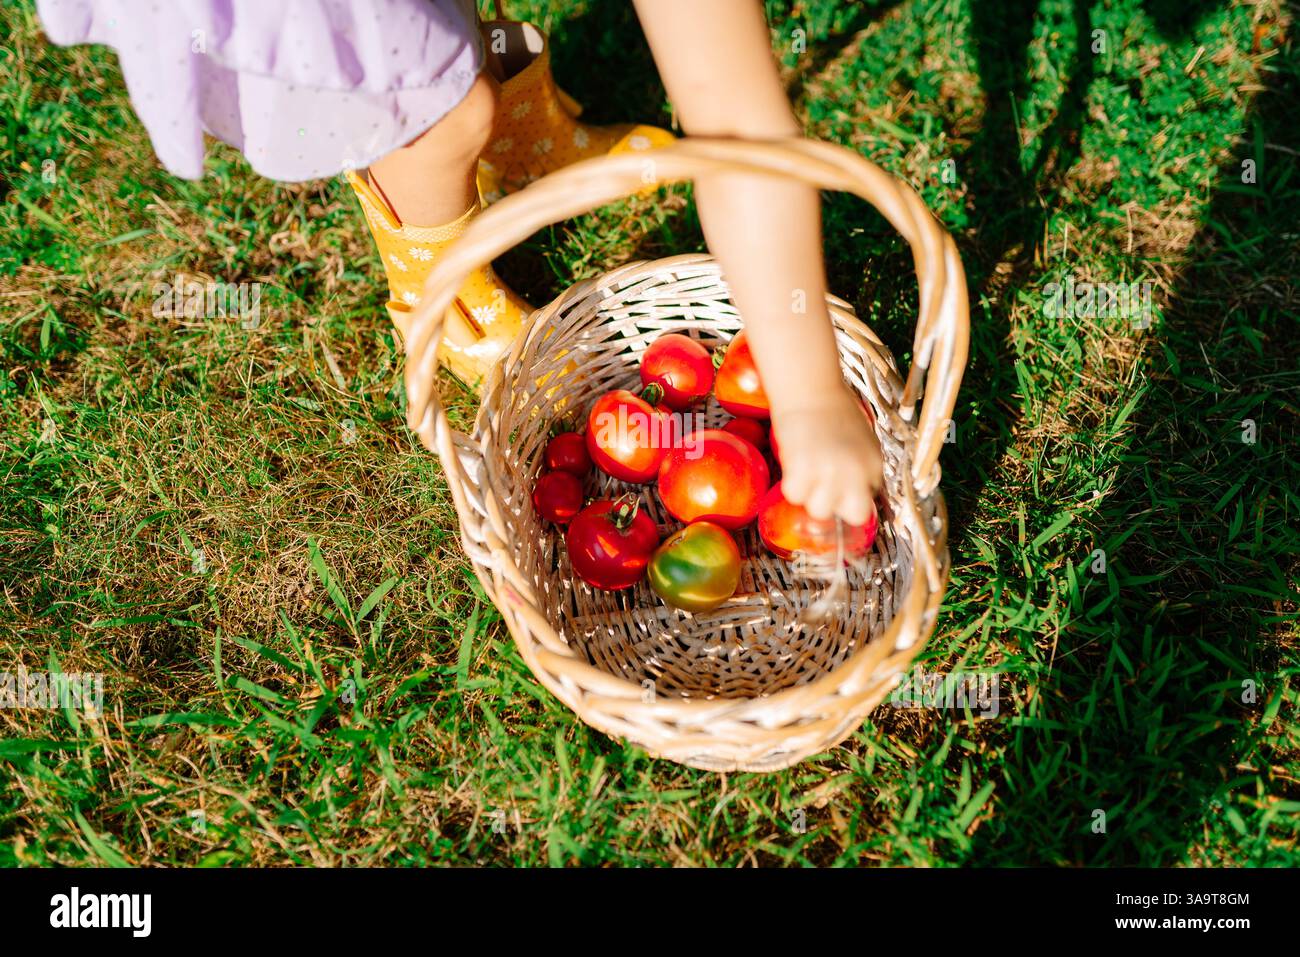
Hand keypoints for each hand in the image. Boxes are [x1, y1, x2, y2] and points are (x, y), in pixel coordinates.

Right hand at [770, 386, 882, 525]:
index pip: (868, 502)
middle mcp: (856, 472)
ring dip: (810, 495)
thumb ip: (862, 467)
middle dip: (837, 505)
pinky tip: (794, 464)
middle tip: (823, 485)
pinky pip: (795, 495)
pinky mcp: (803, 470)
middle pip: (853, 515)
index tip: (839, 490)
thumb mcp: (863, 440)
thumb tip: (854, 490)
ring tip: (806, 471)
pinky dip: (790, 484)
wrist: (810, 388)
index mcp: (874, 464)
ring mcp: (830, 473)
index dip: (851, 498)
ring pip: (820, 510)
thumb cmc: (833, 407)